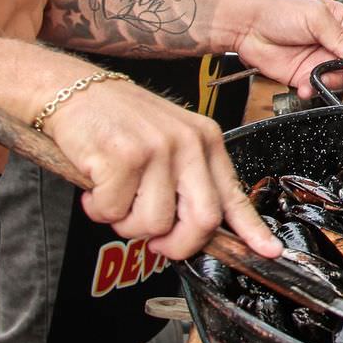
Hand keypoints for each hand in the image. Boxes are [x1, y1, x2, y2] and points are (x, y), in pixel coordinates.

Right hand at [44, 76, 278, 260]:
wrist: (73, 90)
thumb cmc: (118, 122)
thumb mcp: (168, 141)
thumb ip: (187, 179)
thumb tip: (196, 229)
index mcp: (205, 140)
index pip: (234, 194)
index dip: (252, 230)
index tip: (269, 252)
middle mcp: (188, 143)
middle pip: (202, 220)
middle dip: (176, 245)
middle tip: (154, 241)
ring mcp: (158, 149)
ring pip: (153, 224)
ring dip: (126, 223)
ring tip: (116, 196)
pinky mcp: (124, 157)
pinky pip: (113, 212)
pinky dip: (98, 209)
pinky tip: (95, 184)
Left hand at [230, 0, 342, 96]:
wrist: (247, 26)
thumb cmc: (280, 10)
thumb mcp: (315, 16)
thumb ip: (340, 37)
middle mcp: (335, 44)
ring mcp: (321, 61)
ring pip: (342, 79)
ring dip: (338, 81)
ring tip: (327, 76)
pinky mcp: (305, 76)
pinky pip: (319, 89)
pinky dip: (315, 91)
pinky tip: (306, 85)